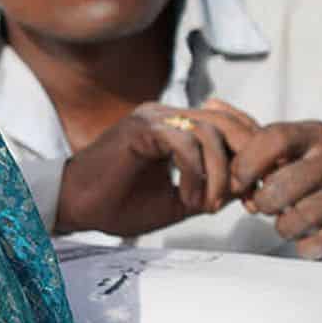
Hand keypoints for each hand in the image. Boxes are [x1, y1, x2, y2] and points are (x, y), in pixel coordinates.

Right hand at [55, 101, 258, 237]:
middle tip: (239, 194)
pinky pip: (184, 143)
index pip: (228, 125)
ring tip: (207, 203)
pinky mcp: (140, 128)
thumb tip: (247, 186)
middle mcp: (164, 114)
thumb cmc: (117, 206)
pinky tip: (187, 197)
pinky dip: (195, 173)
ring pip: (209, 133)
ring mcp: (151, 118)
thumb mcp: (178, 200)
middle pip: (227, 122)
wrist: (74, 207)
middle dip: (243, 159)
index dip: (247, 153)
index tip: (246, 190)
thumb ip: (212, 188)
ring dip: (218, 174)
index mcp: (174, 127)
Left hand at [230, 118, 321, 258]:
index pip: (273, 140)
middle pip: (280, 186)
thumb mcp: (281, 145)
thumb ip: (246, 129)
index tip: (235, 183)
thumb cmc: (303, 169)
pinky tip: (306, 237)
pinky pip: (320, 242)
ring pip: (299, 217)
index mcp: (313, 134)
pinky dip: (305, 245)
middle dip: (263, 202)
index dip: (246, 165)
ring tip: (288, 220)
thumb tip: (211, 104)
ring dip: (284, 225)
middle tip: (265, 205)